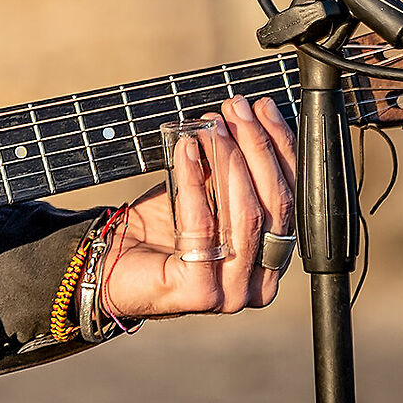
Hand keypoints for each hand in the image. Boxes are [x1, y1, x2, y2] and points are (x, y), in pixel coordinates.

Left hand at [98, 95, 296, 320]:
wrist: (110, 261)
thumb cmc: (159, 228)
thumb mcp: (206, 192)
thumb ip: (230, 170)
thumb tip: (244, 120)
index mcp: (271, 259)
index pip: (292, 199)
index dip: (281, 149)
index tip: (264, 109)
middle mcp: (259, 282)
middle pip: (275, 205)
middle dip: (257, 147)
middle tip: (237, 109)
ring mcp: (233, 292)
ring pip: (246, 214)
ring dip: (228, 159)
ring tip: (210, 125)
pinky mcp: (200, 292)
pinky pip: (203, 226)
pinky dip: (194, 181)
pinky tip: (184, 150)